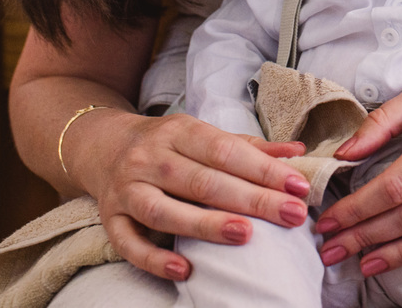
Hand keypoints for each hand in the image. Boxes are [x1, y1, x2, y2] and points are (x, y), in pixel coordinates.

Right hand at [67, 110, 311, 280]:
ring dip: (207, 224)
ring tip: (246, 235)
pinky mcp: (110, 219)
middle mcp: (150, 158)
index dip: (263, 169)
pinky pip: (129, 243)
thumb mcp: (203, 135)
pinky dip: (155, 258)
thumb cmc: (168, 144)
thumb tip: (297, 153)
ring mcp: (127, 189)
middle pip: (203, 181)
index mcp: (178, 131)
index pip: (225, 150)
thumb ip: (249, 147)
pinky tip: (186, 269)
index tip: (298, 187)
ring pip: (165, 211)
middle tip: (291, 215)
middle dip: (251, 199)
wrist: (103, 146)